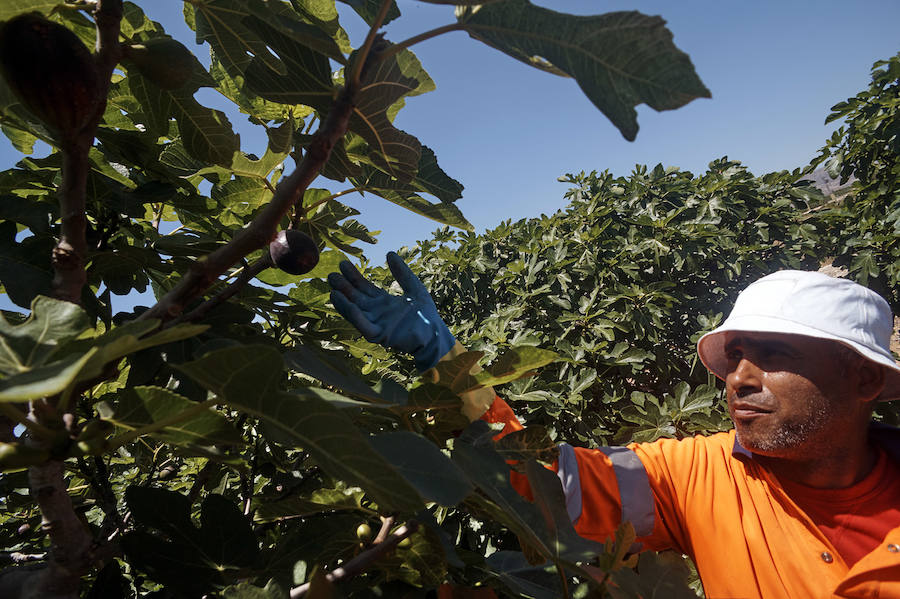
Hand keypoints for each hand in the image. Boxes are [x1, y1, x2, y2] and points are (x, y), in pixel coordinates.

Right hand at [328, 252, 454, 371]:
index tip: (343, 264)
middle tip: (332, 275)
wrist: (435, 334)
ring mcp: (377, 324)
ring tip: (333, 290)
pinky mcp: (380, 335)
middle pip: (356, 298)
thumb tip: (389, 253)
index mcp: (383, 302)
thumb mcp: (413, 287)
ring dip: (343, 302)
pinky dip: (354, 315)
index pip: (364, 287)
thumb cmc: (426, 315)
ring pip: (355, 312)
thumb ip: (402, 272)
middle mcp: (376, 313)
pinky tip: (346, 304)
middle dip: (343, 287)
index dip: (353, 276)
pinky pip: (363, 325)